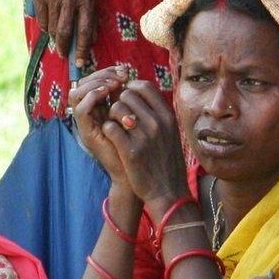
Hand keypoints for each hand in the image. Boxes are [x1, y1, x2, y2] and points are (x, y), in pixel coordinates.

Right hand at [25, 0, 96, 66]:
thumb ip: (90, 10)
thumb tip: (90, 37)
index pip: (85, 30)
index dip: (83, 49)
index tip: (81, 62)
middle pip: (66, 33)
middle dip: (65, 49)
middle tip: (64, 56)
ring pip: (52, 28)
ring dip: (55, 37)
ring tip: (57, 39)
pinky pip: (42, 20)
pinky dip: (45, 27)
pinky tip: (48, 25)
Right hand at [69, 66, 129, 182]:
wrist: (135, 173)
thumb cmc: (140, 147)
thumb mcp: (137, 117)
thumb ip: (131, 99)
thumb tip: (132, 77)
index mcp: (100, 107)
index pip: (94, 80)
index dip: (108, 72)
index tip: (125, 70)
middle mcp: (89, 114)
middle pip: (83, 83)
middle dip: (102, 74)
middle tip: (120, 74)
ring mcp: (85, 123)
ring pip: (77, 92)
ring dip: (96, 83)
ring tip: (114, 82)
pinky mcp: (85, 132)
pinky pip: (80, 109)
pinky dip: (92, 96)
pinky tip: (107, 92)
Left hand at [99, 80, 189, 210]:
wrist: (168, 192)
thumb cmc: (166, 162)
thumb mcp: (171, 133)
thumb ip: (158, 113)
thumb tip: (139, 92)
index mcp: (168, 116)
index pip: (144, 86)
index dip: (130, 88)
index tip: (126, 99)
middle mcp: (158, 122)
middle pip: (127, 95)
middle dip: (118, 103)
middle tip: (119, 117)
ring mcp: (144, 136)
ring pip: (115, 108)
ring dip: (111, 116)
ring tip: (117, 129)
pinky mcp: (130, 151)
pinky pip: (110, 127)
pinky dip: (108, 130)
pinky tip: (113, 139)